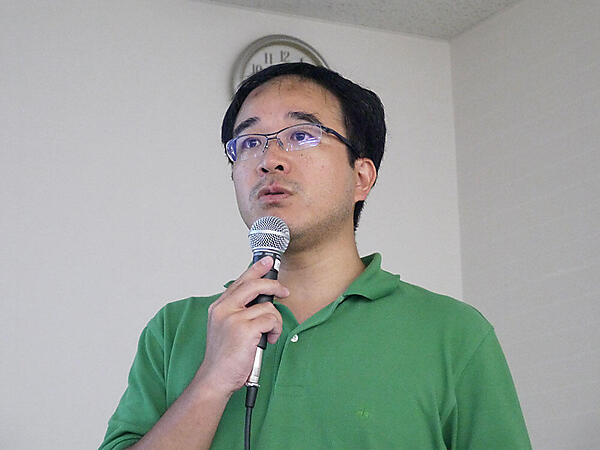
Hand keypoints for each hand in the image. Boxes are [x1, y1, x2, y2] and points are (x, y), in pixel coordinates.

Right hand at [193, 257, 288, 396]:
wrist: (216, 378)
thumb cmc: (224, 356)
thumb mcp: (226, 327)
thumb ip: (238, 311)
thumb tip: (262, 299)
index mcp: (219, 307)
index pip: (240, 281)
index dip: (256, 269)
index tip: (268, 260)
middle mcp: (224, 309)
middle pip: (254, 285)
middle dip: (274, 286)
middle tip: (285, 291)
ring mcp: (234, 318)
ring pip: (268, 306)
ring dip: (275, 321)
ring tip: (269, 334)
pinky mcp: (245, 329)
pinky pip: (271, 319)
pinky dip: (275, 330)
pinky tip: (269, 339)